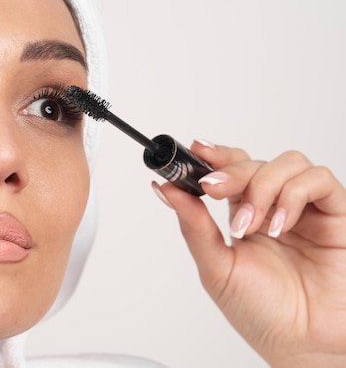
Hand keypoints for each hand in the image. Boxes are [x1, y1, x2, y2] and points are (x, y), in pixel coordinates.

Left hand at [154, 141, 345, 367]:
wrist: (301, 344)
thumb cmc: (262, 313)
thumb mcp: (216, 267)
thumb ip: (194, 226)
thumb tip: (166, 190)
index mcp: (243, 215)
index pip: (231, 170)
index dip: (214, 155)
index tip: (194, 150)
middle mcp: (274, 207)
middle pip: (254, 162)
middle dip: (231, 172)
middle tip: (214, 190)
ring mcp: (305, 210)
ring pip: (287, 163)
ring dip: (261, 187)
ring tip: (252, 225)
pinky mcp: (336, 216)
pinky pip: (319, 180)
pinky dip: (293, 195)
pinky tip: (279, 225)